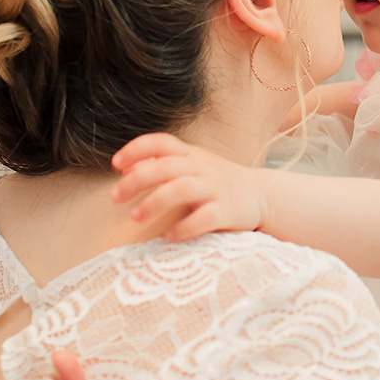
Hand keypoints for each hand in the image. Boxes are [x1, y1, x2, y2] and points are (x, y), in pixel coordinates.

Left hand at [110, 133, 268, 242]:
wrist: (264, 196)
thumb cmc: (219, 183)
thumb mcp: (193, 167)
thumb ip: (162, 165)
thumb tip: (125, 168)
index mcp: (191, 155)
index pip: (161, 142)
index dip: (136, 149)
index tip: (115, 164)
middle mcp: (203, 168)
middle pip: (165, 167)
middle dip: (136, 180)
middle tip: (115, 197)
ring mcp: (217, 189)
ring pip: (182, 189)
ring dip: (155, 202)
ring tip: (136, 217)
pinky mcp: (229, 211)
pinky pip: (205, 217)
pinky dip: (185, 227)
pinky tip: (170, 237)